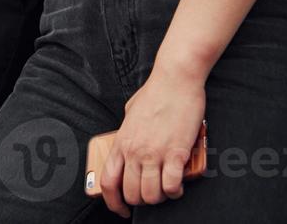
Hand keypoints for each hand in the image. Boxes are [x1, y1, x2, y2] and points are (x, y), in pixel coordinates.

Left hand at [99, 70, 205, 216]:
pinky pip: (171, 185)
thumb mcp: (131, 113)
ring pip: (151, 195)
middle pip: (131, 194)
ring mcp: (154, 153)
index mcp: (121, 142)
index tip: (121, 209)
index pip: (108, 182)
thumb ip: (127, 132)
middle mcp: (134, 151)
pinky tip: (178, 184)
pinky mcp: (175, 152)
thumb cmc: (155, 93)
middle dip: (142, 201)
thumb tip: (128, 145)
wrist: (175, 78)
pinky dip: (176, 191)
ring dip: (160, 197)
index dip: (113, 202)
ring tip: (167, 189)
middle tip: (152, 195)